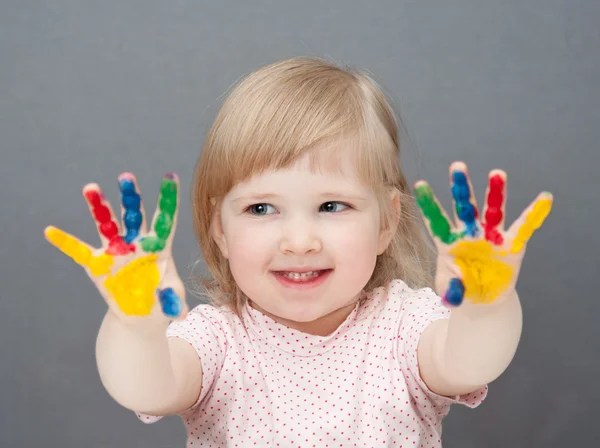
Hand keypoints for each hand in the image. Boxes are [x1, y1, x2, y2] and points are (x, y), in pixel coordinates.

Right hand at [44, 173, 187, 321]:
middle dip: (131, 196)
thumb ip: (174, 301)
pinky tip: (50, 231)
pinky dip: (65, 242)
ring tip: (91, 187)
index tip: (170, 176)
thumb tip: (180, 312)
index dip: (168, 199)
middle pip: (134, 215)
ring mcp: (116, 251)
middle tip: (126, 176)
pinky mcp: (98, 265)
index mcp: (159, 246)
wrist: (142, 315)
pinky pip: (79, 251)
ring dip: (99, 207)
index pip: (165, 219)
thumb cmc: (161, 302)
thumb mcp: (171, 302)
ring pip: (107, 224)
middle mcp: (136, 243)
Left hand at [414, 162, 552, 306]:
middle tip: (457, 165)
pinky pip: (524, 228)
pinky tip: (545, 198)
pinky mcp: (511, 245)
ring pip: (492, 211)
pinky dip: (534, 214)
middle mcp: (469, 234)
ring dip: (495, 193)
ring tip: (497, 173)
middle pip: (464, 207)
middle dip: (461, 188)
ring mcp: (490, 238)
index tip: (420, 184)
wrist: (481, 299)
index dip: (429, 204)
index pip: (436, 221)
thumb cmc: (460, 291)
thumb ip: (451, 291)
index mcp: (448, 243)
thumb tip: (454, 294)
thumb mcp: (451, 294)